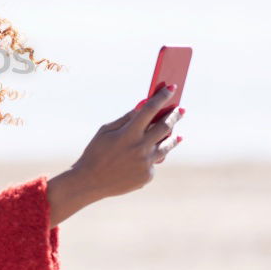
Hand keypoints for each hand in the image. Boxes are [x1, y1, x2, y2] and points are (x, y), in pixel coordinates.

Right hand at [68, 85, 185, 199]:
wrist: (90, 181)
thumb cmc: (96, 152)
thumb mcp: (105, 131)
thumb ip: (126, 119)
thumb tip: (143, 107)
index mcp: (128, 133)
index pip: (150, 109)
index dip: (162, 97)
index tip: (172, 88)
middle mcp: (140, 147)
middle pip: (165, 127)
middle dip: (174, 116)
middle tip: (180, 110)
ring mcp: (146, 163)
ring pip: (166, 146)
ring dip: (173, 138)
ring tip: (177, 134)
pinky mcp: (147, 176)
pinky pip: (154, 162)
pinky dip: (152, 157)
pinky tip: (149, 156)